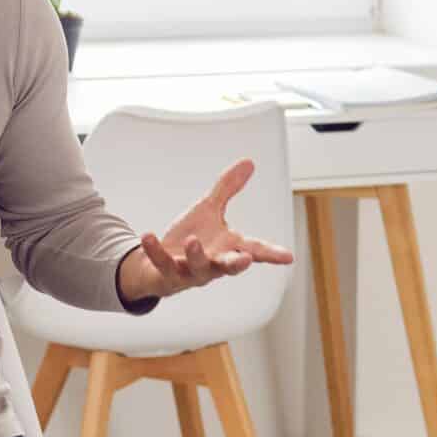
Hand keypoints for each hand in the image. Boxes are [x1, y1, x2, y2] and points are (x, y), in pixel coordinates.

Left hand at [115, 159, 296, 301]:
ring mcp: (190, 272)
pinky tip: (148, 235)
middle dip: (236, 264)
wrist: (157, 265)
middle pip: (228, 267)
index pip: (254, 251)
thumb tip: (249, 162)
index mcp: (227, 248)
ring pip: (197, 268)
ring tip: (192, 240)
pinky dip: (155, 250)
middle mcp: (212, 264)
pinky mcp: (167, 274)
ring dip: (195, 255)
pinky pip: (162, 263)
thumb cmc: (190, 238)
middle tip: (244, 260)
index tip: (288, 256)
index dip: (271, 254)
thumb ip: (228, 189)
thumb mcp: (209, 210)